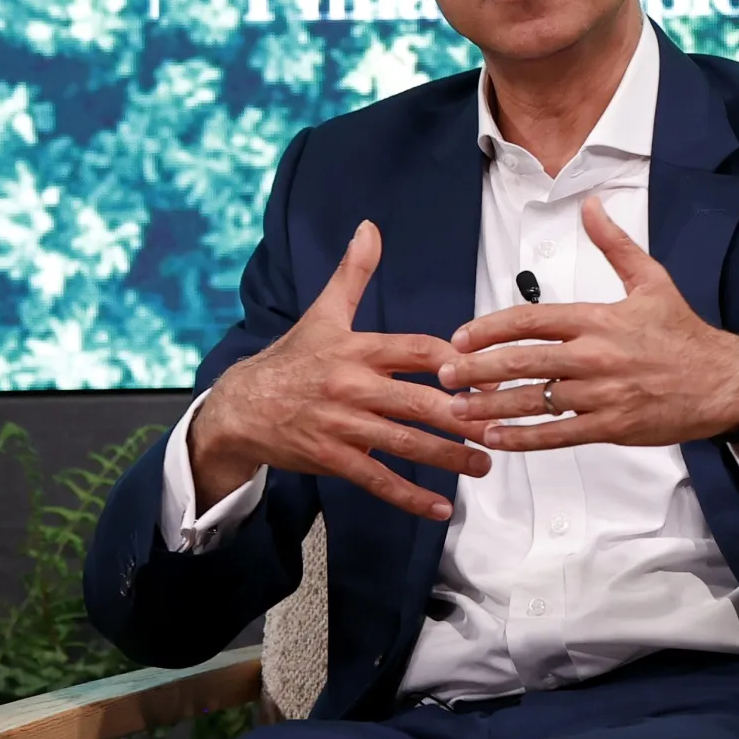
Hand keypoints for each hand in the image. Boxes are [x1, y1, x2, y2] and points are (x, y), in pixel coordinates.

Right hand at [191, 221, 489, 518]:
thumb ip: (353, 275)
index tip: (486, 371)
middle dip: (461, 416)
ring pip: (404, 444)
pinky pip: (377, 480)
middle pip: (416, 402)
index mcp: (357, 349)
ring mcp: (342, 426)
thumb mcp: (322, 314)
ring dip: (448, 457)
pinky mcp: (333, 459)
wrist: (240, 407)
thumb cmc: (291, 361)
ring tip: (484, 463)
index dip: (452, 361)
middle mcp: (352, 387)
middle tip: (499, 424)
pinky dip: (409, 497)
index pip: (414, 350)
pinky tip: (440, 508)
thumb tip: (369, 229)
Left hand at [437, 195, 738, 450]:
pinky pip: (558, 435)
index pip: (531, 321)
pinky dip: (524, 438)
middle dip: (477, 370)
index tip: (462, 337)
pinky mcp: (611, 426)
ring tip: (458, 410)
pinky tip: (496, 439)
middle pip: (522, 362)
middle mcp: (595, 357)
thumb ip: (614, 244)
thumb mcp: (651, 280)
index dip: (490, 329)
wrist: (723, 382)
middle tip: (446, 375)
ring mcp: (601, 395)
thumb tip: (591, 205)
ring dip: (491, 407)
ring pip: (535, 401)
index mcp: (598, 319)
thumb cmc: (684, 334)